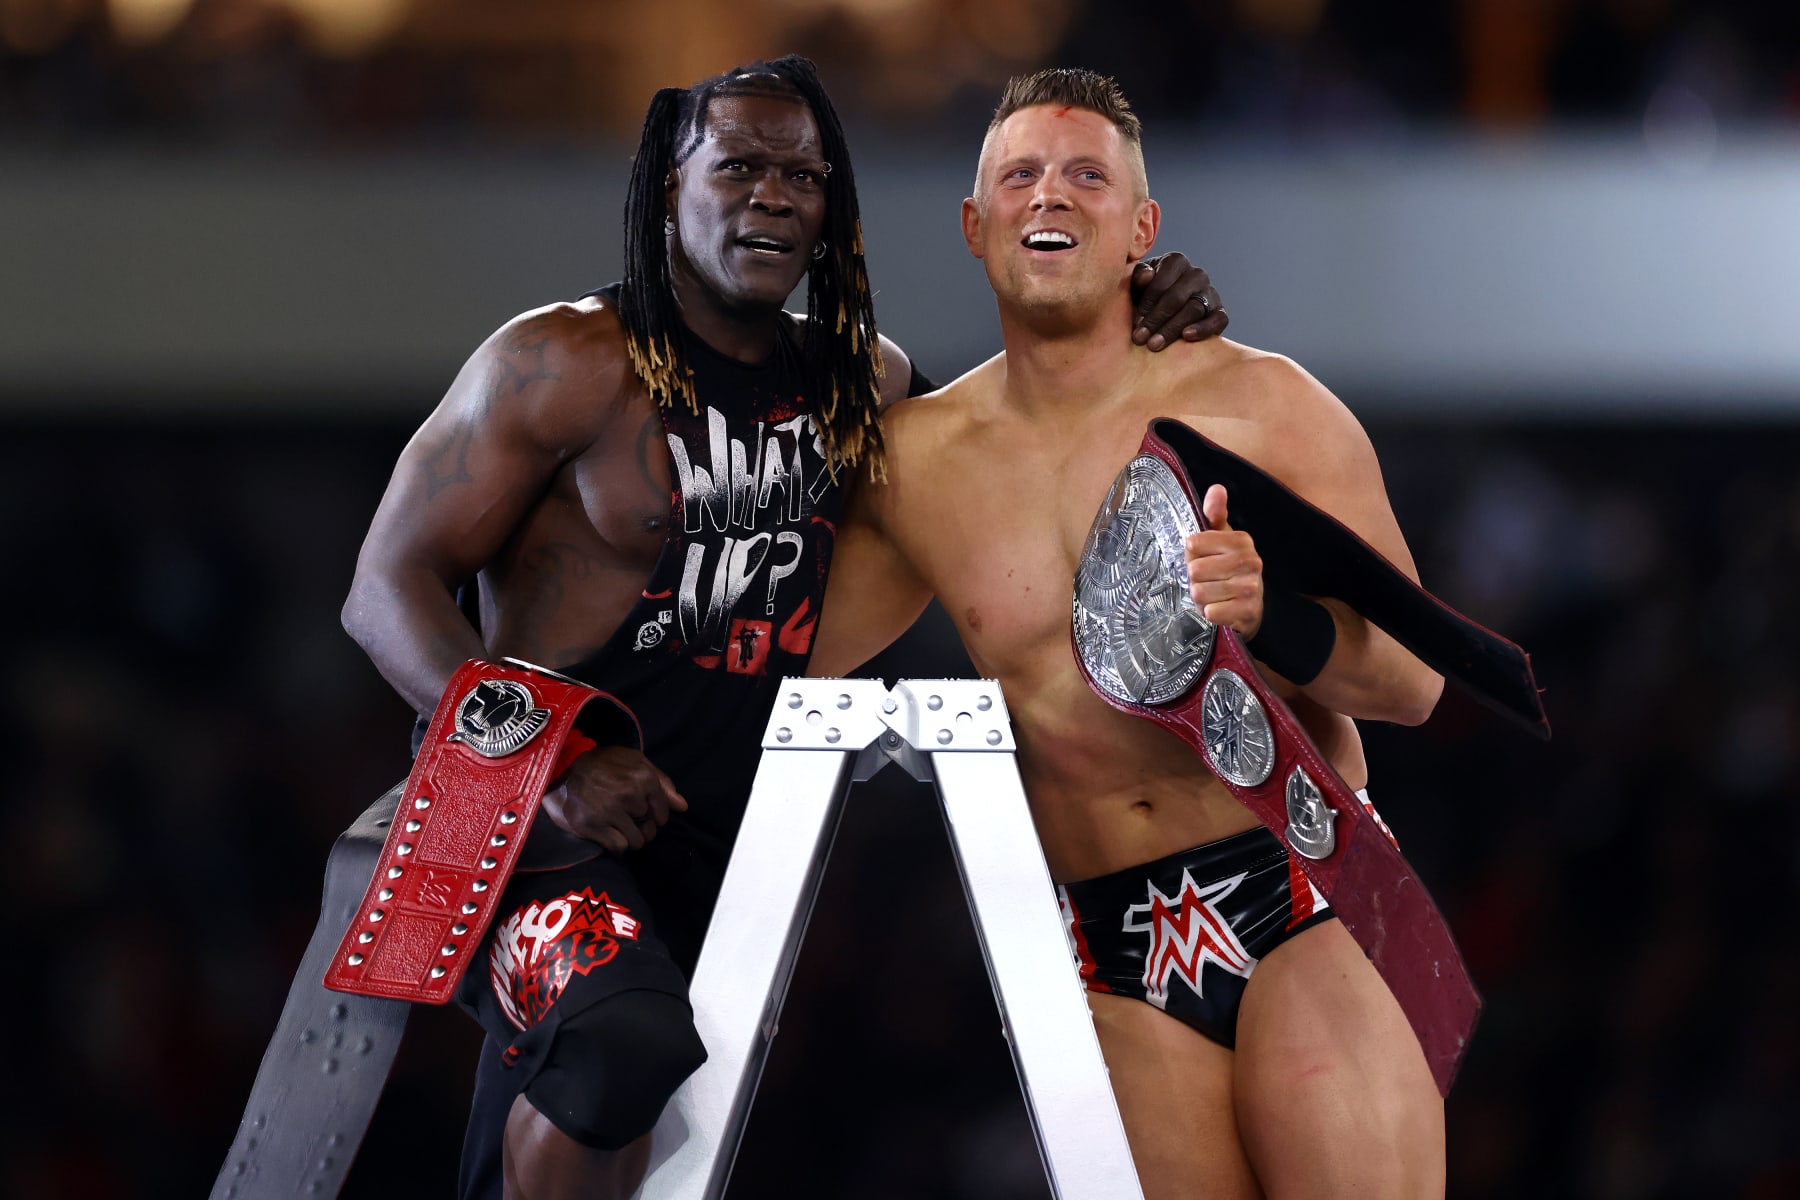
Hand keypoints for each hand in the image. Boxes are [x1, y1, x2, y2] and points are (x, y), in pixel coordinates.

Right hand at [538, 745, 686, 853]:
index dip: (655, 817)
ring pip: (636, 841)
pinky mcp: (591, 825)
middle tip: (626, 817)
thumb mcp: (636, 762)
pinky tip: (608, 832)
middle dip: (641, 826)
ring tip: (618, 827)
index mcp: (643, 777)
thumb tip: (682, 807)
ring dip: (630, 838)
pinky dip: (616, 844)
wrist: (562, 766)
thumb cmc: (604, 764)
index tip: (644, 814)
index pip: (662, 813)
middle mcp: (628, 794)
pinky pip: (619, 847)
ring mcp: (609, 810)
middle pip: (649, 827)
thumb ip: (662, 783)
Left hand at [1130, 252, 1227, 350]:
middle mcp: (1196, 274)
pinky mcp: (1219, 313)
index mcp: (1176, 262)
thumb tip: (1148, 275)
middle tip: (1140, 338)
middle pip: (1177, 297)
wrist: (1162, 315)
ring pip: (1194, 310)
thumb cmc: (1144, 296)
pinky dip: (1203, 329)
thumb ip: (1138, 278)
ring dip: (1172, 329)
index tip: (1135, 318)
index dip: (1148, 300)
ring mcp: (1210, 293)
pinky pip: (1218, 320)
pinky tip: (1186, 337)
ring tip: (1154, 344)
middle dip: (1156, 319)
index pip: (1163, 279)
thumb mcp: (1136, 285)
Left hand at [1184, 485, 1263, 635]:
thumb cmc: (1229, 569)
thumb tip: (1217, 488)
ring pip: (1199, 592)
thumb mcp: (1222, 540)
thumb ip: (1214, 515)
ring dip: (1201, 598)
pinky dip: (1209, 613)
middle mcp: (1250, 561)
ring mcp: (1250, 588)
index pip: (1193, 544)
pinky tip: (1220, 609)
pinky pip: (1210, 611)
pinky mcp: (1247, 611)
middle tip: (1208, 580)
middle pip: (1194, 569)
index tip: (1204, 558)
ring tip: (1213, 595)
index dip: (1192, 555)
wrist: (1251, 607)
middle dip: (1195, 579)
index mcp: (1241, 540)